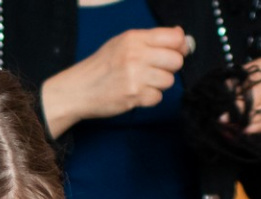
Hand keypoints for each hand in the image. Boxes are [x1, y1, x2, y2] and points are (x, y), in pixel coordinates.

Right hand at [40, 26, 188, 136]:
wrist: (79, 89)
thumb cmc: (102, 66)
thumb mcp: (122, 43)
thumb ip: (151, 40)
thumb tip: (182, 38)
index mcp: (133, 38)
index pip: (173, 38)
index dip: (180, 47)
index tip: (175, 52)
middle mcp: (135, 55)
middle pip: (176, 61)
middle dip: (170, 68)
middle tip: (155, 70)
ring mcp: (135, 76)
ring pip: (168, 80)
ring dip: (159, 84)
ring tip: (142, 82)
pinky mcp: (134, 96)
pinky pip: (158, 97)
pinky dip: (150, 98)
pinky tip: (137, 93)